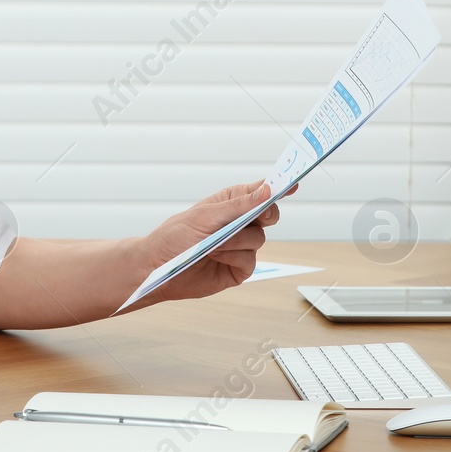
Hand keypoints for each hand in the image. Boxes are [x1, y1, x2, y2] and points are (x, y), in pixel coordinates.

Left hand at [138, 180, 291, 304]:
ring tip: (213, 243)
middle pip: (269, 215)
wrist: (157, 268)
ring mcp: (240, 246)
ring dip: (236, 240)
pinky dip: (234, 256)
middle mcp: (239, 224)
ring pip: (259, 238)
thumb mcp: (205, 215)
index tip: (293, 183)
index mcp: (231, 203)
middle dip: (264, 215)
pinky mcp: (238, 268)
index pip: (261, 192)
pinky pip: (250, 259)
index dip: (278, 187)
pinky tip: (216, 256)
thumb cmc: (175, 236)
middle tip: (255, 216)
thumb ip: (238, 204)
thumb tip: (267, 191)